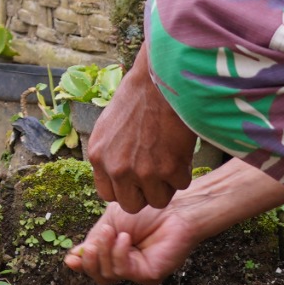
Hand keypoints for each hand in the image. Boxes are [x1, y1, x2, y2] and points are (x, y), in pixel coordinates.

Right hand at [65, 202, 200, 284]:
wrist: (173, 208)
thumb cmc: (145, 211)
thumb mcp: (110, 223)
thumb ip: (93, 241)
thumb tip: (71, 259)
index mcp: (116, 253)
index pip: (94, 267)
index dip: (82, 264)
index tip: (70, 259)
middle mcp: (127, 266)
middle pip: (99, 276)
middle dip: (91, 258)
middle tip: (95, 240)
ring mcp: (138, 272)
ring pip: (108, 275)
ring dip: (104, 252)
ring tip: (112, 232)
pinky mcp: (149, 275)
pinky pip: (124, 271)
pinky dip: (119, 254)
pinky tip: (124, 239)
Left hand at [81, 56, 196, 213]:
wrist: (161, 80)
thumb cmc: (138, 96)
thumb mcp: (109, 126)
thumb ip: (110, 153)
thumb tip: (116, 176)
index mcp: (98, 156)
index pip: (107, 195)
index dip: (124, 189)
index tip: (135, 181)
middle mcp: (117, 168)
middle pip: (131, 205)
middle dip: (145, 193)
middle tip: (157, 176)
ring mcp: (142, 171)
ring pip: (158, 200)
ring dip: (167, 185)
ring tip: (170, 161)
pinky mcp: (169, 169)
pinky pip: (181, 184)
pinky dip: (185, 170)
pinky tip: (181, 150)